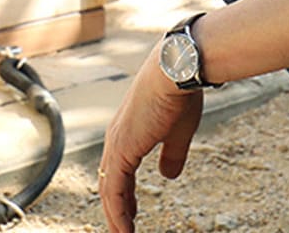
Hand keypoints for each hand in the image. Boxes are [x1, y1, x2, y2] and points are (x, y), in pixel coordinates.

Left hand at [99, 45, 203, 232]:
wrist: (175, 71)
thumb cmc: (178, 94)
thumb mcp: (177, 131)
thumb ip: (171, 154)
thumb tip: (168, 176)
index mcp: (127, 132)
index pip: (118, 171)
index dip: (124, 194)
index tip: (129, 212)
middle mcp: (116, 138)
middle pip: (109, 183)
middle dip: (116, 209)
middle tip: (122, 230)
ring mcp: (116, 144)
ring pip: (109, 190)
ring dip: (115, 217)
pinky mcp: (122, 150)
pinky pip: (115, 190)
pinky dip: (118, 212)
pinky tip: (124, 229)